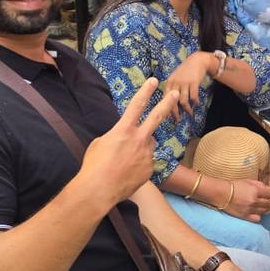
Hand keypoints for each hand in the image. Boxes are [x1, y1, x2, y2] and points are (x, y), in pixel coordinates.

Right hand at [80, 78, 178, 204]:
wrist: (99, 189)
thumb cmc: (94, 166)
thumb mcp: (100, 143)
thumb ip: (116, 136)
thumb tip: (124, 138)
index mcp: (124, 130)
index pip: (137, 105)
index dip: (145, 91)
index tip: (153, 81)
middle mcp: (139, 139)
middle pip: (157, 117)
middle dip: (167, 103)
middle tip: (174, 93)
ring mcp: (147, 154)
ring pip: (148, 144)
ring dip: (141, 147)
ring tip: (125, 160)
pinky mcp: (150, 168)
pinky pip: (147, 161)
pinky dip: (139, 164)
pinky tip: (127, 172)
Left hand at [163, 52, 214, 115]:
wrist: (197, 60)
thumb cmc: (186, 71)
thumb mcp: (176, 78)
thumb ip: (172, 89)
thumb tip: (169, 104)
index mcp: (169, 82)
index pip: (165, 98)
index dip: (165, 109)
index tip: (168, 117)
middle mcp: (175, 83)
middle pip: (173, 101)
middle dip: (175, 113)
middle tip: (178, 120)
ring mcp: (184, 83)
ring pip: (184, 100)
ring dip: (187, 109)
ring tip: (190, 114)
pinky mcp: (194, 82)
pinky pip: (193, 96)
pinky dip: (195, 102)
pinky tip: (197, 104)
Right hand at [224, 179, 269, 221]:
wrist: (222, 194)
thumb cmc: (234, 186)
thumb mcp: (247, 181)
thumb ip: (258, 184)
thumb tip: (266, 188)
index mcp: (255, 191)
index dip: (269, 193)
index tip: (267, 193)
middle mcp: (254, 201)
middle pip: (268, 203)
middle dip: (267, 200)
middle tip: (263, 199)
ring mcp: (250, 210)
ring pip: (265, 211)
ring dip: (264, 208)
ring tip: (259, 206)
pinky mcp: (245, 216)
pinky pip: (258, 219)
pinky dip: (258, 216)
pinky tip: (255, 212)